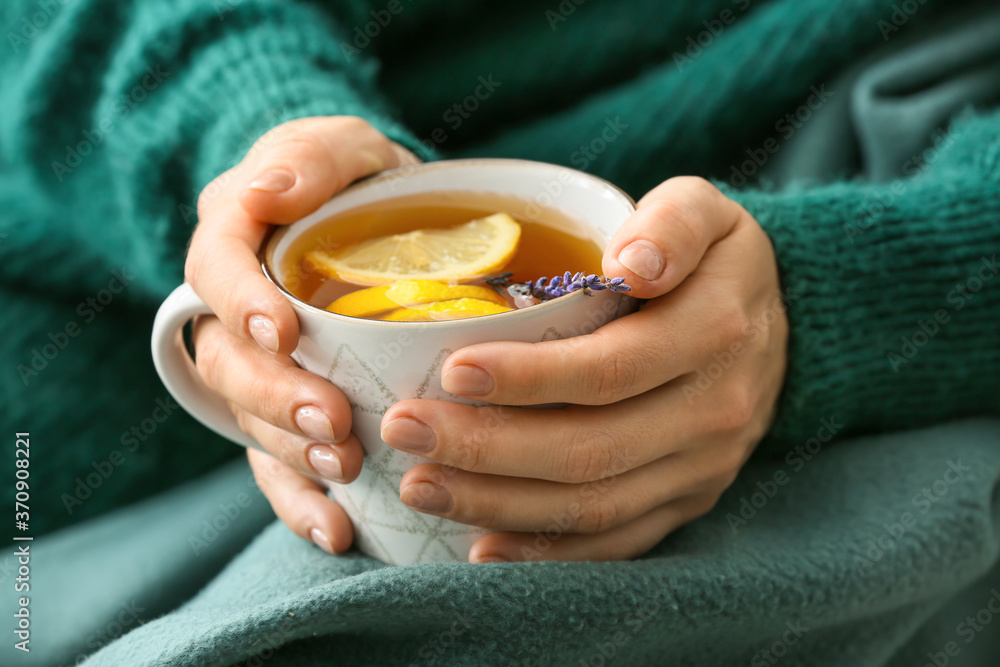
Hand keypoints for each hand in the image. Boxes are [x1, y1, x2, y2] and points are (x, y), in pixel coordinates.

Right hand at [186, 116, 418, 554]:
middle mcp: (235, 310)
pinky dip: (300, 501)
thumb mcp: (347, 147)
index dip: (242, 303)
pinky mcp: (287, 410)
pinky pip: (276, 464)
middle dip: (275, 396)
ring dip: (290, 451)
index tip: (284, 331)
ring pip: (248, 418)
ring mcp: (258, 367)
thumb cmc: (360, 184)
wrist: (378, 227)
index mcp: (238, 238)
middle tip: (332, 420)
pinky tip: (338, 530)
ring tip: (343, 470)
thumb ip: (312, 158)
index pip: (218, 268)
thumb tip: (271, 191)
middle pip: (228, 361)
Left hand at [380, 177, 787, 561]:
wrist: (778, 329)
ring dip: (498, 503)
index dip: (530, 377)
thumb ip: (673, 224)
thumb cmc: (715, 262)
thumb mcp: (708, 212)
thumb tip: (630, 264)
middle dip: (487, 447)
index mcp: (714, 334)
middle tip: (404, 429)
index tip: (453, 371)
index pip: (611, 369)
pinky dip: (547, 553)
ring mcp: (701, 468)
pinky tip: (481, 548)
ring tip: (420, 485)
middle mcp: (713, 412)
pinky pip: (617, 541)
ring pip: (594, 504)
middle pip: (590, 448)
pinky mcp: (687, 502)